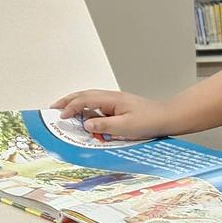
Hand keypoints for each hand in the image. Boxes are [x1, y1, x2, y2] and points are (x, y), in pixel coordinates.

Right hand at [50, 89, 172, 140]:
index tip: (60, 117)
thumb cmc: (150, 121)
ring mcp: (116, 101)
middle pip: (85, 95)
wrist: (168, 117)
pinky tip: (86, 116)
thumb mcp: (126, 127)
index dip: (70, 108)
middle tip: (54, 108)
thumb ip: (104, 125)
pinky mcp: (120, 107)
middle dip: (68, 101)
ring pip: (91, 98)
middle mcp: (112, 97)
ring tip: (65, 110)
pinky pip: (98, 105)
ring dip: (76, 103)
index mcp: (111, 100)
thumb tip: (86, 124)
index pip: (85, 100)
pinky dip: (87, 108)